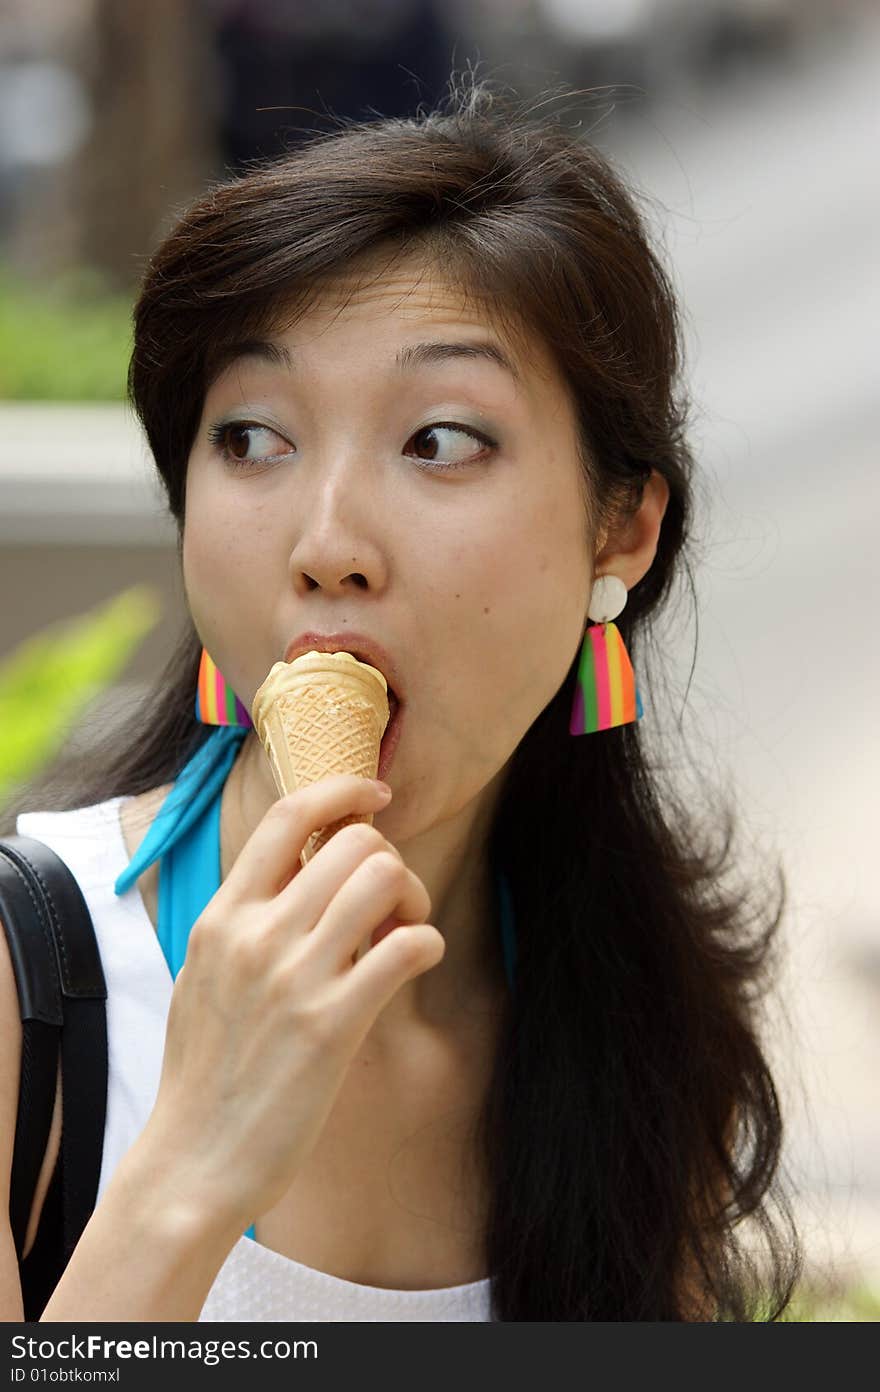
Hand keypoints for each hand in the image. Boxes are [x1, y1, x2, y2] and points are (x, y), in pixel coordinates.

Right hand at [135, 776, 442, 1230]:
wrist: (194, 1160)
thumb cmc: (204, 1074)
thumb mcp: (204, 977)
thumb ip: (244, 924)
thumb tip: (295, 879)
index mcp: (222, 917)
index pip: (287, 816)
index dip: (343, 791)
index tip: (376, 795)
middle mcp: (256, 934)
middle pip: (354, 841)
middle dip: (389, 860)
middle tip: (394, 902)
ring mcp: (294, 977)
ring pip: (384, 877)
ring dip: (413, 897)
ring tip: (405, 931)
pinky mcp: (332, 1024)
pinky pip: (407, 946)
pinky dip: (427, 944)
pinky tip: (415, 963)